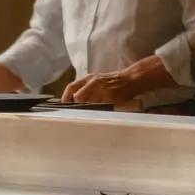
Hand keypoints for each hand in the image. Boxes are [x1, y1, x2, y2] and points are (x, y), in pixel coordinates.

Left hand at [61, 57, 177, 105]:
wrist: (130, 79)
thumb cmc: (114, 81)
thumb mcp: (98, 80)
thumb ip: (86, 88)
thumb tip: (74, 100)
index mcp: (89, 78)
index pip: (71, 87)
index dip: (65, 97)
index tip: (63, 105)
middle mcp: (93, 82)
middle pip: (78, 97)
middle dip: (75, 106)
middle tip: (75, 113)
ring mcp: (101, 90)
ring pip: (87, 104)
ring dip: (85, 110)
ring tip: (85, 116)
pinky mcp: (109, 98)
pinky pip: (98, 108)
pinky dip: (95, 112)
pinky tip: (96, 115)